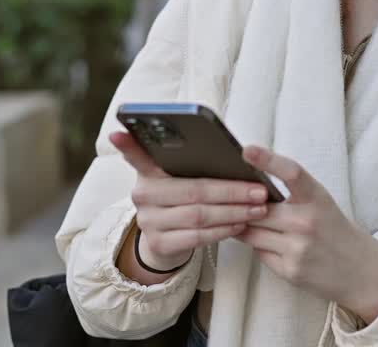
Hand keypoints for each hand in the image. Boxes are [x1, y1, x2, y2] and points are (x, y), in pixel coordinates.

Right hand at [109, 131, 269, 273]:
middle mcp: (143, 194)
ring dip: (234, 212)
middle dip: (231, 190)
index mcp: (148, 172)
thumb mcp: (181, 178)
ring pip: (199, 215)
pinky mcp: (159, 244)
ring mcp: (148, 221)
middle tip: (259, 190)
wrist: (167, 241)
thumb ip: (194, 165)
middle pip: (192, 190)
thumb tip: (238, 153)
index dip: (127, 144)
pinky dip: (223, 230)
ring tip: (258, 208)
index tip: (118, 133)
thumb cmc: (183, 199)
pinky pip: (197, 237)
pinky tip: (241, 224)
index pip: (136, 155)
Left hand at [235, 145, 377, 323]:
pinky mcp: (290, 270)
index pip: (291, 173)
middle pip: (258, 208)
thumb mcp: (319, 202)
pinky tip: (273, 244)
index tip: (247, 150)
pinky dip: (259, 246)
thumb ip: (290, 192)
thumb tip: (247, 184)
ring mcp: (298, 248)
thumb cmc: (332, 228)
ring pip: (251, 232)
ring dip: (246, 226)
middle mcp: (307, 221)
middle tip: (236, 202)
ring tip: (253, 223)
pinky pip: (258, 252)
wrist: (359, 269)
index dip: (268, 160)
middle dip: (244, 207)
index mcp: (317, 197)